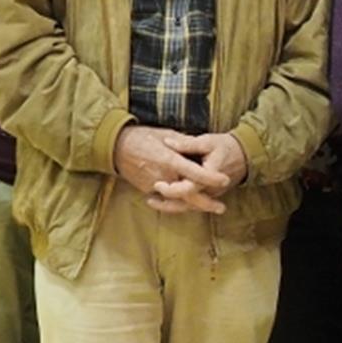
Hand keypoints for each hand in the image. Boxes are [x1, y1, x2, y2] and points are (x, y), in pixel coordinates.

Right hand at [113, 126, 229, 212]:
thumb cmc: (142, 136)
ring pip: (178, 200)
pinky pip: (166, 198)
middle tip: (221, 208)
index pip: (194, 172)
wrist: (116, 147)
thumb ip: (184, 142)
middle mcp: (163, 176)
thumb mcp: (166, 134)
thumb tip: (199, 145)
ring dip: (194, 205)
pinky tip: (190, 203)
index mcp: (170, 160)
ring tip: (210, 207)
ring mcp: (154, 185)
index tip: (225, 180)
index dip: (211, 178)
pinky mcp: (148, 189)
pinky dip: (178, 201)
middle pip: (188, 195)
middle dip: (206, 203)